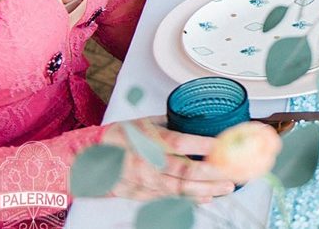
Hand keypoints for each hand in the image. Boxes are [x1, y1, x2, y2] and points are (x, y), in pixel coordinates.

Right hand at [99, 117, 236, 202]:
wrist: (87, 158)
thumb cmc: (117, 137)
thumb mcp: (143, 122)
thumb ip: (169, 123)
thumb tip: (195, 119)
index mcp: (148, 139)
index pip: (180, 142)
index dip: (202, 144)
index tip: (221, 145)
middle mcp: (147, 162)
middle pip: (184, 171)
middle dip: (211, 175)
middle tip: (231, 176)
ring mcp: (143, 181)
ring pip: (179, 189)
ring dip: (205, 191)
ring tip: (225, 189)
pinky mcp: (140, 194)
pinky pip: (168, 199)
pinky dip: (189, 200)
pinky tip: (205, 198)